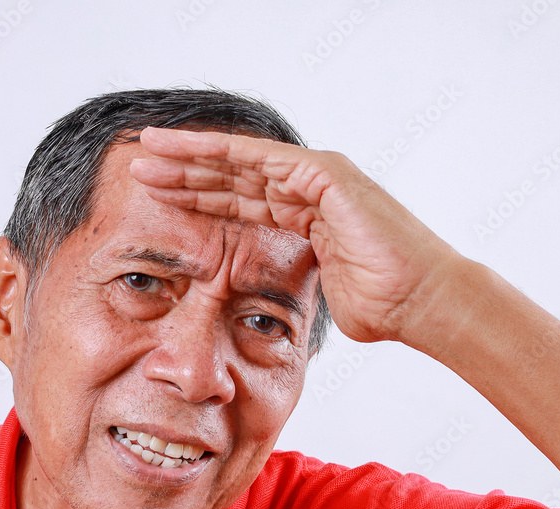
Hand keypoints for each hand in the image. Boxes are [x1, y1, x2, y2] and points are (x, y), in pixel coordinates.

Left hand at [130, 127, 460, 345]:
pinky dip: (221, 152)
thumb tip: (268, 309)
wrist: (422, 303)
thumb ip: (290, 285)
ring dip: (190, 156)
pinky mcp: (325, 174)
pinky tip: (185, 148)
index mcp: (303, 216)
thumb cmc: (382, 306)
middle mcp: (306, 189)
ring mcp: (316, 176)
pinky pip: (260, 159)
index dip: (195, 196)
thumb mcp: (317, 293)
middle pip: (230, 176)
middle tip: (138, 165)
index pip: (237, 201)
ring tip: (147, 151)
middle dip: (182, 170)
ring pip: (239, 160)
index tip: (155, 198)